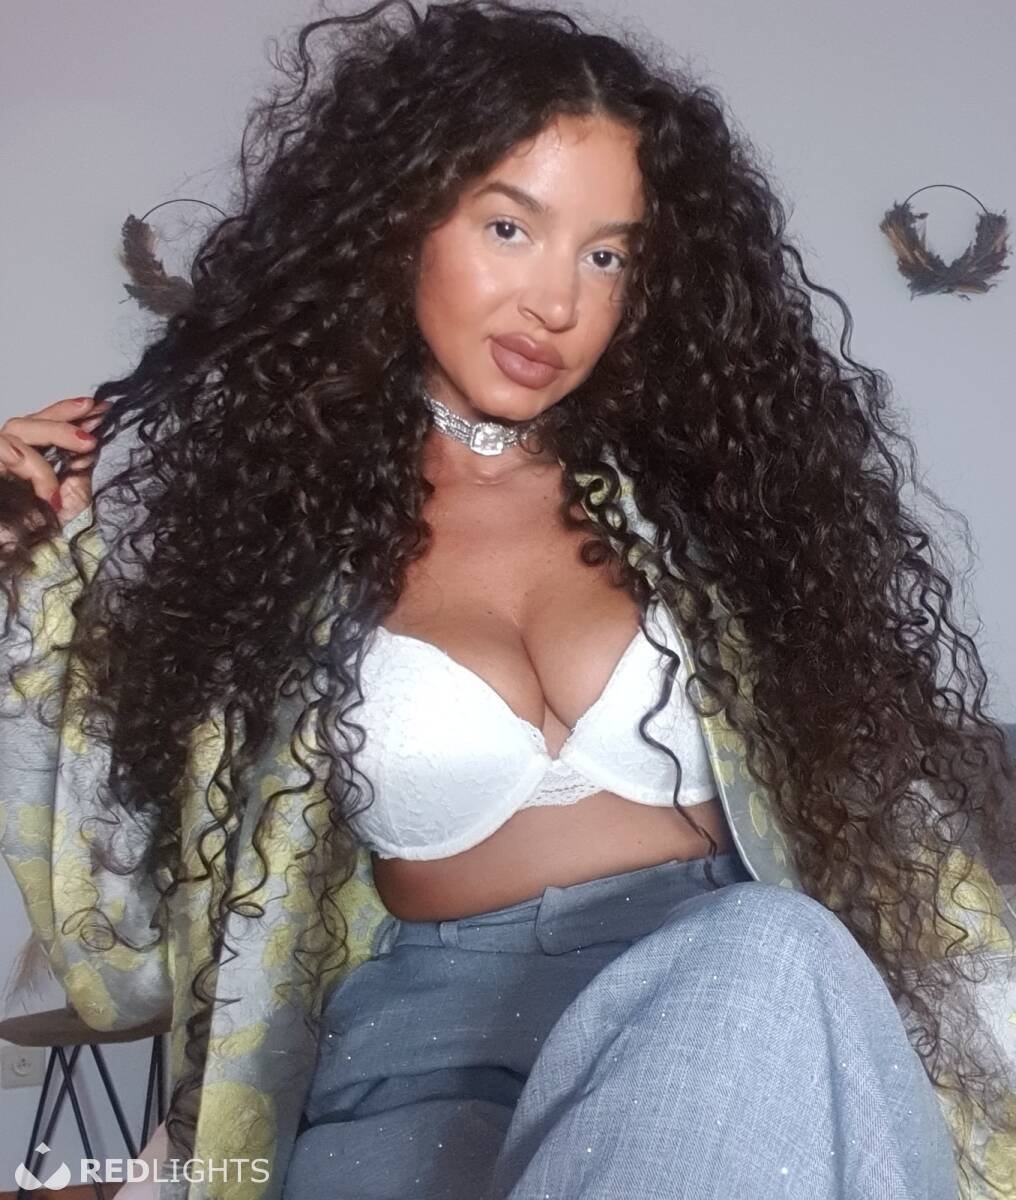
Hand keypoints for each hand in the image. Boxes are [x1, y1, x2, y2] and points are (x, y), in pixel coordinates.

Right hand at [0, 395, 112, 524]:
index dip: (67, 410)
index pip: (41, 422)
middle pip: (26, 421)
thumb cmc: (50, 530)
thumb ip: (78, 462)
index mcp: (26, 455)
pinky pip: (8, 451)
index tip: (99, 406)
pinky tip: (50, 492)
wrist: (33, 559)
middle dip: (63, 420)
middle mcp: (6, 454)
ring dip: (54, 438)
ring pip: (16, 429)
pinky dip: (34, 468)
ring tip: (84, 452)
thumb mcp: (73, 492)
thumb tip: (93, 435)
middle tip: (94, 432)